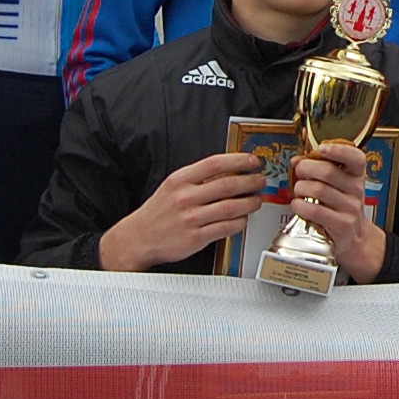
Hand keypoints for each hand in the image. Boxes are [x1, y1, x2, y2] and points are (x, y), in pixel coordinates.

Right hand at [97, 152, 266, 271]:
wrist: (139, 237)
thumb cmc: (159, 211)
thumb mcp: (173, 186)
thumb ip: (198, 178)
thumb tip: (230, 169)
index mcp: (180, 180)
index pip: (215, 163)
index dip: (238, 160)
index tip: (252, 160)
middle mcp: (185, 197)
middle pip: (228, 185)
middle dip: (250, 181)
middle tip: (260, 181)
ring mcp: (191, 218)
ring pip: (231, 207)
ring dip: (250, 203)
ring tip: (256, 200)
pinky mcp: (196, 238)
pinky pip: (226, 228)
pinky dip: (240, 222)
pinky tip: (244, 219)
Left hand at [287, 142, 386, 282]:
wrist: (354, 235)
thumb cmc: (341, 205)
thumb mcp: (337, 184)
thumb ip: (318, 168)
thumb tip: (297, 160)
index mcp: (357, 175)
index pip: (355, 157)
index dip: (339, 150)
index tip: (322, 148)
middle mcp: (356, 189)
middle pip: (327, 171)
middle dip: (306, 168)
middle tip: (299, 172)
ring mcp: (350, 207)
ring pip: (317, 190)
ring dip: (300, 188)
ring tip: (299, 191)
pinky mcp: (341, 224)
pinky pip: (314, 210)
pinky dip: (299, 205)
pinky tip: (299, 204)